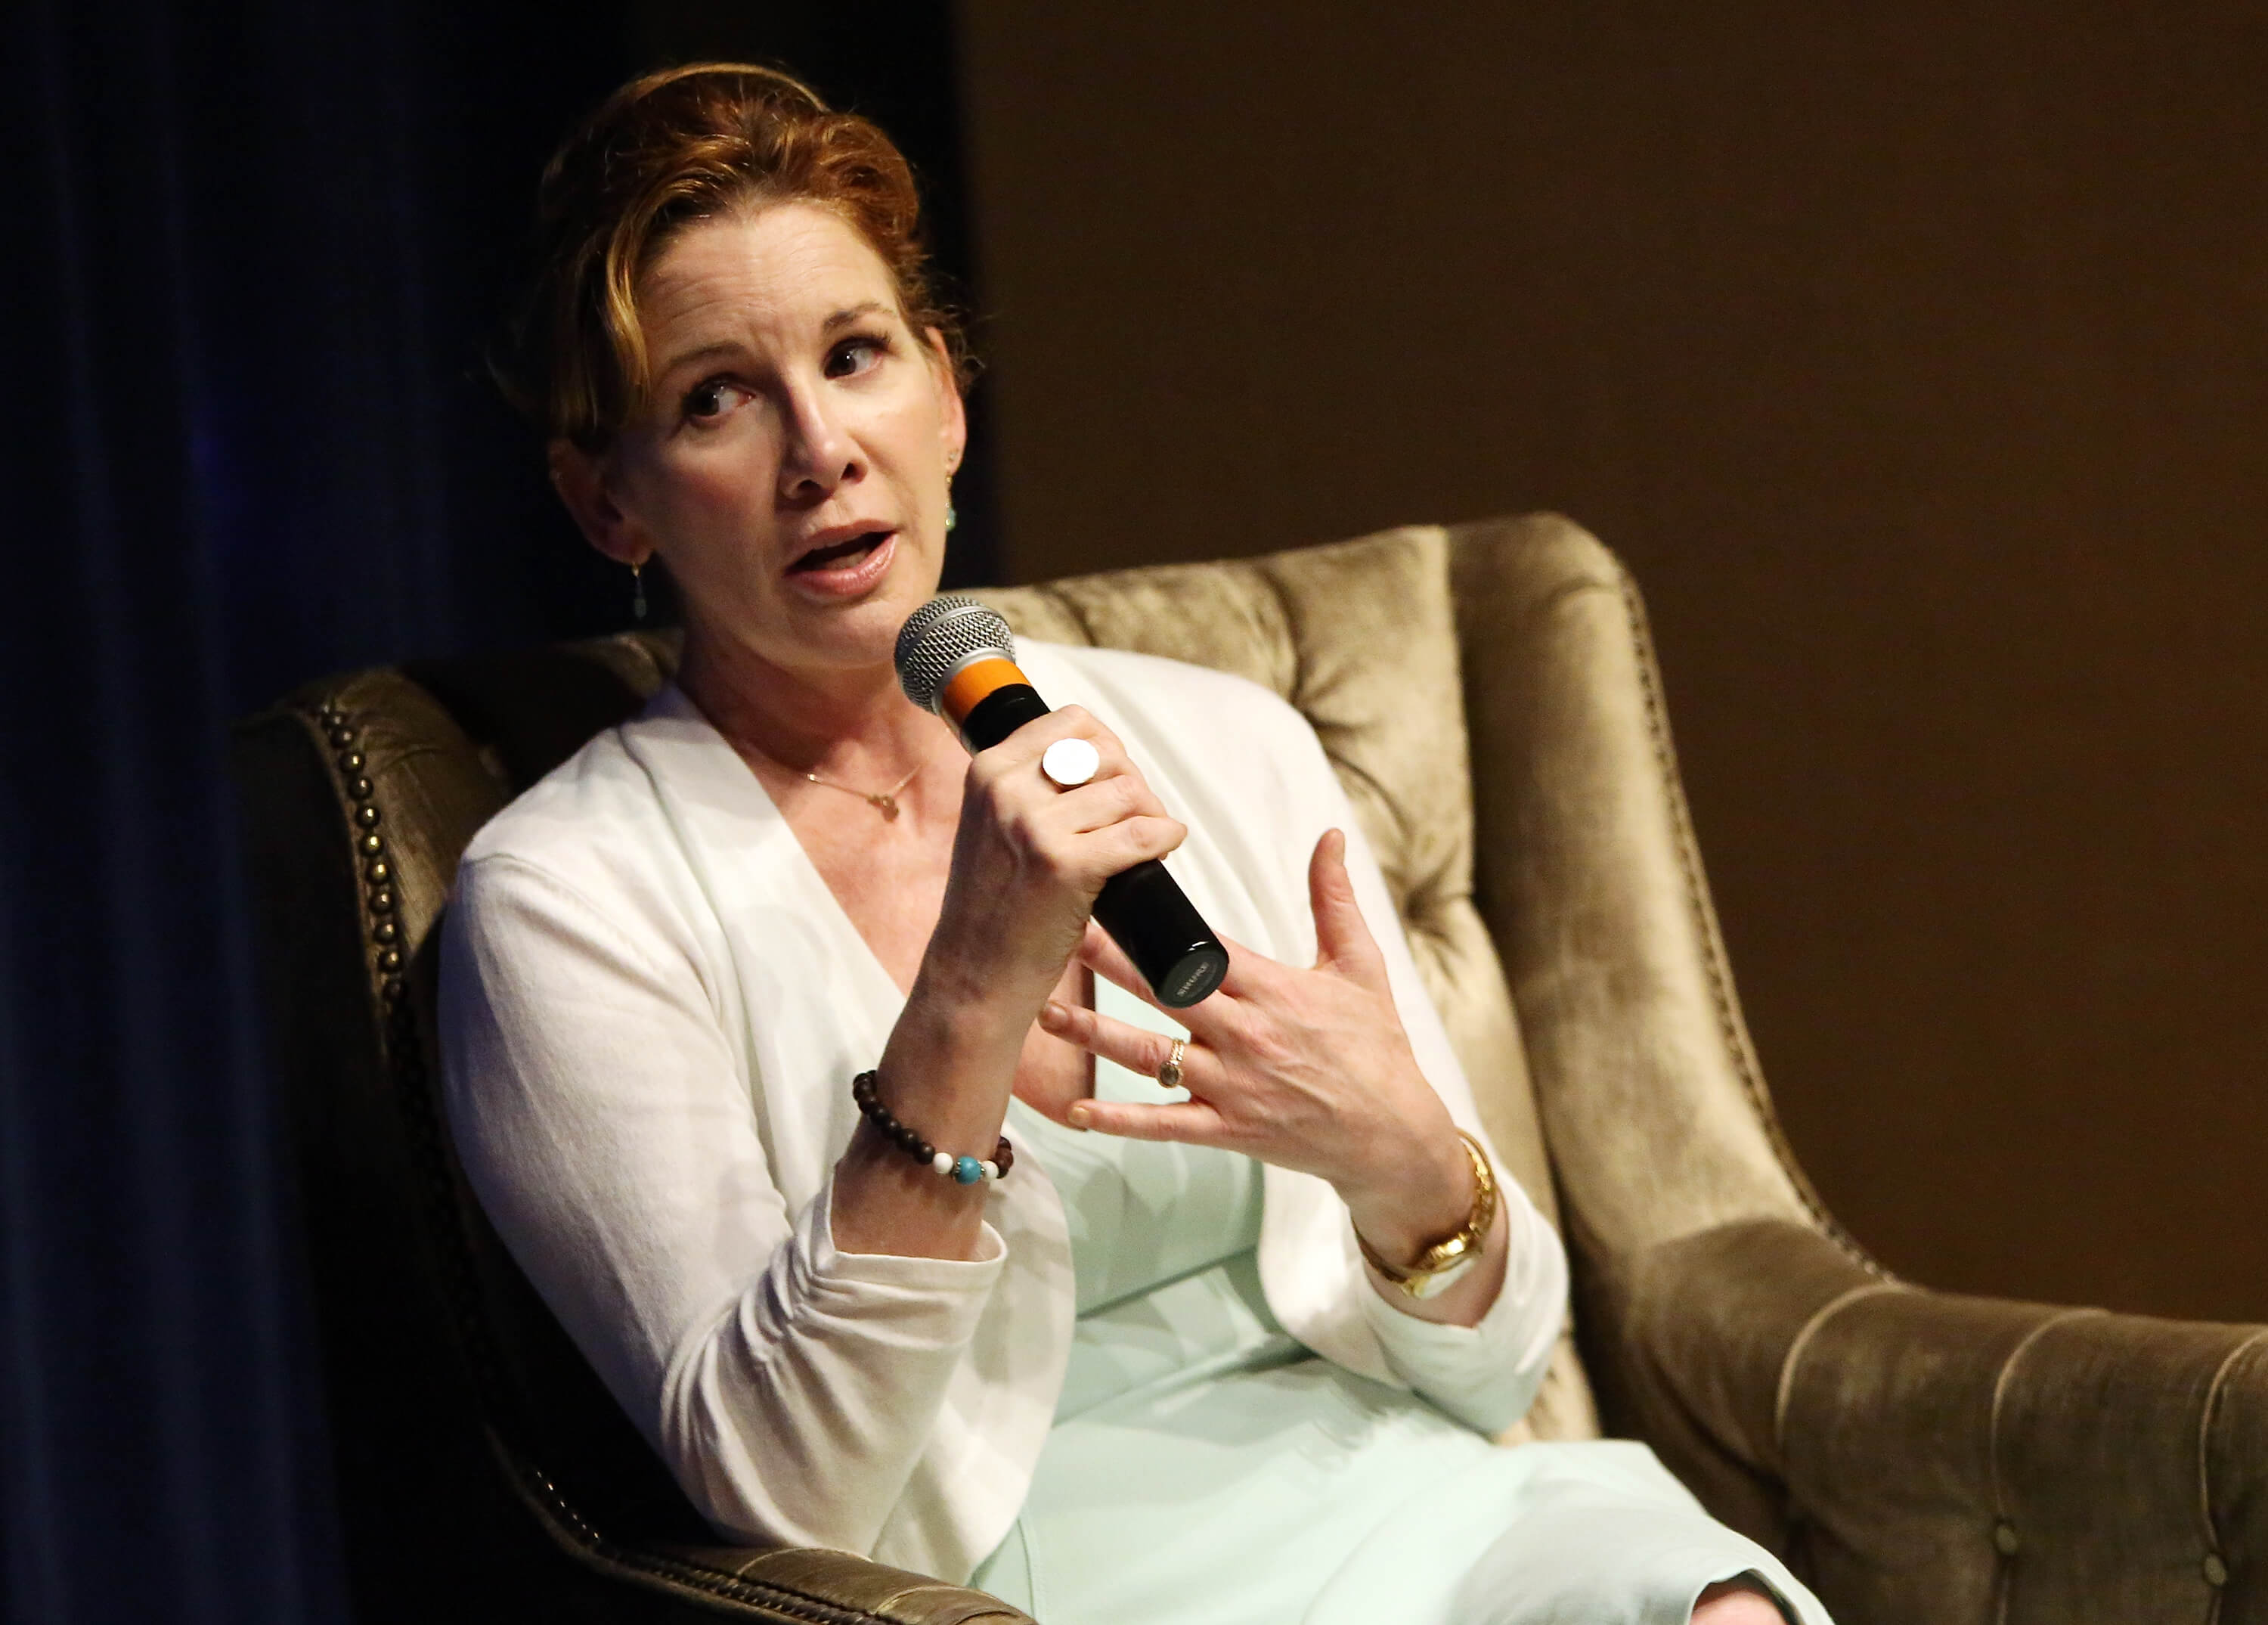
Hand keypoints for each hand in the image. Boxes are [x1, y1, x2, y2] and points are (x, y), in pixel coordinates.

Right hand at [918, 706, 1185, 1017]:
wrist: (973, 973)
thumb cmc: (992, 906)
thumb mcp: (991, 826)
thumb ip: (1027, 790)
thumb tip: (1099, 762)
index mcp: (988, 771)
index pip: (1072, 721)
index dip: (1107, 747)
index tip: (1114, 781)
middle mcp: (1007, 790)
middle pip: (1106, 755)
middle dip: (1133, 784)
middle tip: (1134, 819)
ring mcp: (1035, 827)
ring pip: (1128, 792)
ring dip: (1150, 815)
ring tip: (1144, 843)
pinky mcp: (1065, 866)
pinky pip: (1141, 834)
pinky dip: (1165, 837)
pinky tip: (1165, 847)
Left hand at [1036, 829, 1475, 1262]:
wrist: (1393, 1135)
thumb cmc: (1377, 1046)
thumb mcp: (1362, 965)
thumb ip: (1335, 899)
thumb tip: (1330, 835)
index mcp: (1273, 989)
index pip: (1203, 948)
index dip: (1157, 923)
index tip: (1115, 895)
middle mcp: (1246, 1035)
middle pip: (1164, 991)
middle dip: (1110, 962)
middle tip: (1059, 932)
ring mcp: (1232, 1085)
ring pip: (1150, 1055)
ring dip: (1095, 1034)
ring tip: (1045, 1013)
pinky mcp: (1227, 1129)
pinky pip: (1163, 1124)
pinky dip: (1118, 1121)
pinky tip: (1074, 1111)